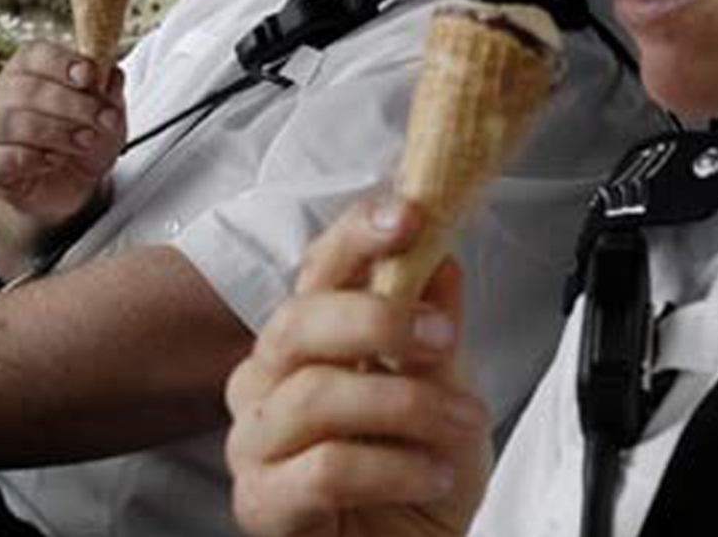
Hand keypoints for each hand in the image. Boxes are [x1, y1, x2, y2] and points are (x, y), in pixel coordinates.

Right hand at [0, 41, 127, 228]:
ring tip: (85, 142)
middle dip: (74, 104)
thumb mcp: (107, 112)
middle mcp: (5, 94)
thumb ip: (109, 91)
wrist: (64, 186)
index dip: (63, 63)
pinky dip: (39, 159)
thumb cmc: (80, 140)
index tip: (89, 76)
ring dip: (59, 132)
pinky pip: (11, 156)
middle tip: (102, 119)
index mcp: (31, 69)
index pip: (36, 54)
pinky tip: (56, 160)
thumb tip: (112, 74)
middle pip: (28, 88)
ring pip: (18, 122)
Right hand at [226, 196, 491, 536]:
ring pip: (317, 396)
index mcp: (306, 339)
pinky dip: (395, 467)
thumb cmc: (419, 474)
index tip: (408, 214)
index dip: (357, 235)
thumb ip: (437, 325)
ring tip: (462, 423)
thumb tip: (442, 260)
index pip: (317, 269)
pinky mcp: (262, 503)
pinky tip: (431, 473)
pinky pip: (326, 469)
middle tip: (444, 336)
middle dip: (380, 319)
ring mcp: (256, 443)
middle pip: (298, 322)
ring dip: (408, 405)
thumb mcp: (449, 388)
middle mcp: (266, 381)